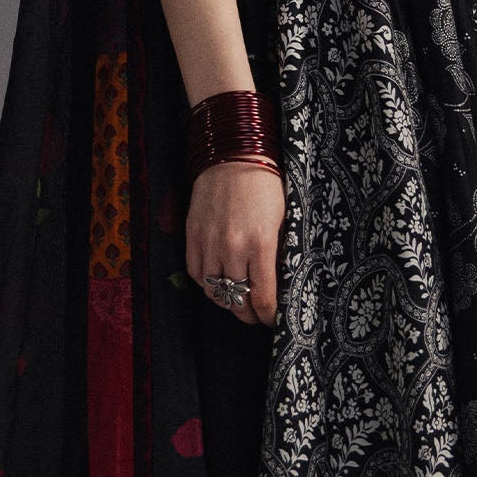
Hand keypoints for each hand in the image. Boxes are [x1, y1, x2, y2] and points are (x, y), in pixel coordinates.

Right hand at [186, 161, 284, 325]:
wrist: (233, 157)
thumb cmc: (266, 186)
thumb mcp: (284, 219)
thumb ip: (279, 253)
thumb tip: (281, 284)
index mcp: (261, 244)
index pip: (263, 297)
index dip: (268, 316)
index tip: (273, 320)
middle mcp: (232, 247)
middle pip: (237, 300)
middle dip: (248, 314)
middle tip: (256, 316)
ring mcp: (209, 242)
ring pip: (213, 291)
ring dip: (226, 302)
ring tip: (236, 302)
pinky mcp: (193, 235)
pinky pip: (196, 273)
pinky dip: (207, 283)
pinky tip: (218, 282)